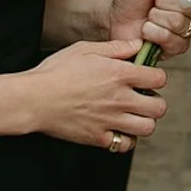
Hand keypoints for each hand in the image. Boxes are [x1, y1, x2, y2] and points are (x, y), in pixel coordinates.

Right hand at [24, 39, 167, 149]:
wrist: (32, 99)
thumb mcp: (85, 49)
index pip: (159, 79)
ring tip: (132, 115)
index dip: (155, 77)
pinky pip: (124, 145)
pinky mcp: (98, 137)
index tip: (145, 78)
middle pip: (159, 107)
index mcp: (119, 74)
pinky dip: (124, 139)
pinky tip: (116, 128)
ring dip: (143, 121)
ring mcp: (110, 120)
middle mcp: (119, 99)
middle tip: (142, 99)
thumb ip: (116, 48)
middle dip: (154, 102)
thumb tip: (137, 46)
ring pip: (147, 128)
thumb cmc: (55, 72)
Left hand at [108, 0, 190, 57]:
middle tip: (154, 2)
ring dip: (156, 18)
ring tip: (150, 17)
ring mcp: (185, 29)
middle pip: (188, 6)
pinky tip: (149, 30)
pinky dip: (153, 33)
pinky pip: (171, 39)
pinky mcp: (177, 47)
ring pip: (178, 22)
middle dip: (163, 2)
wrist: (115, 19)